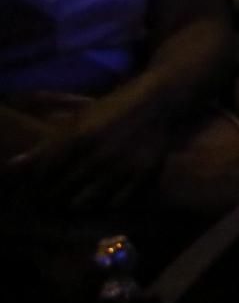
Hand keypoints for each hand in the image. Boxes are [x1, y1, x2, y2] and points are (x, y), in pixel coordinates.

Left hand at [4, 91, 167, 211]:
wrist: (160, 99)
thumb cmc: (114, 107)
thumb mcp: (80, 119)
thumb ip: (47, 145)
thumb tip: (12, 167)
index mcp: (78, 138)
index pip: (44, 175)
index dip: (37, 183)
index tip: (39, 184)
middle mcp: (98, 156)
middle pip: (62, 192)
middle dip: (55, 195)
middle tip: (58, 193)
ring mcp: (122, 167)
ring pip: (86, 202)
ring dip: (79, 202)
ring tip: (79, 196)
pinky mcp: (143, 174)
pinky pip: (117, 202)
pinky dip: (108, 201)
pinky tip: (106, 194)